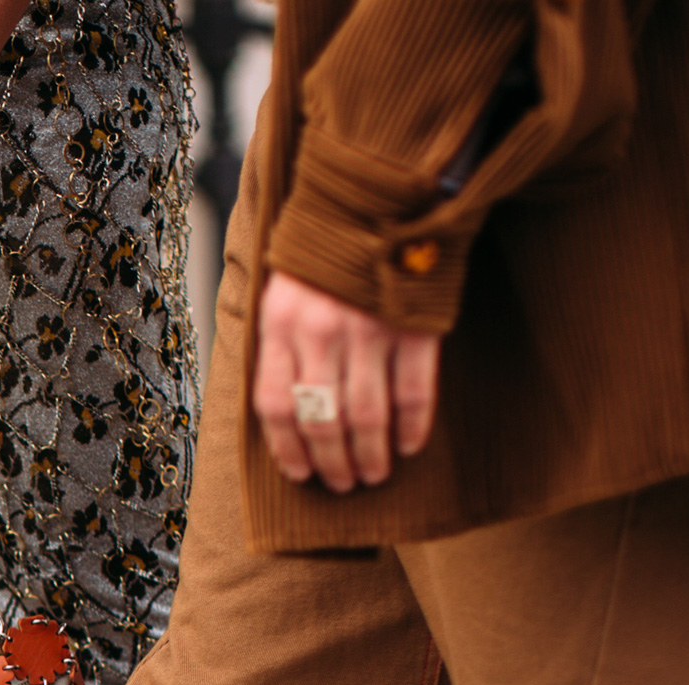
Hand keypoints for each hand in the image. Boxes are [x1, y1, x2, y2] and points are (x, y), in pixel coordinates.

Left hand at [251, 272, 441, 490]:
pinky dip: (412, 425)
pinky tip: (411, 446)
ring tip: (374, 475)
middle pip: (322, 419)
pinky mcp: (413, 324)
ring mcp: (368, 328)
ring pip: (365, 414)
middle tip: (344, 485)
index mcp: (280, 324)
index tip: (301, 475)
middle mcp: (320, 331)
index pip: (276, 404)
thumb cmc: (325, 254)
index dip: (288, 449)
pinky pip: (412, 390)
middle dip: (332, 462)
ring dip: (370, 454)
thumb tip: (280, 411)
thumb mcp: (282, 292)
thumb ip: (278, 344)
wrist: (378, 195)